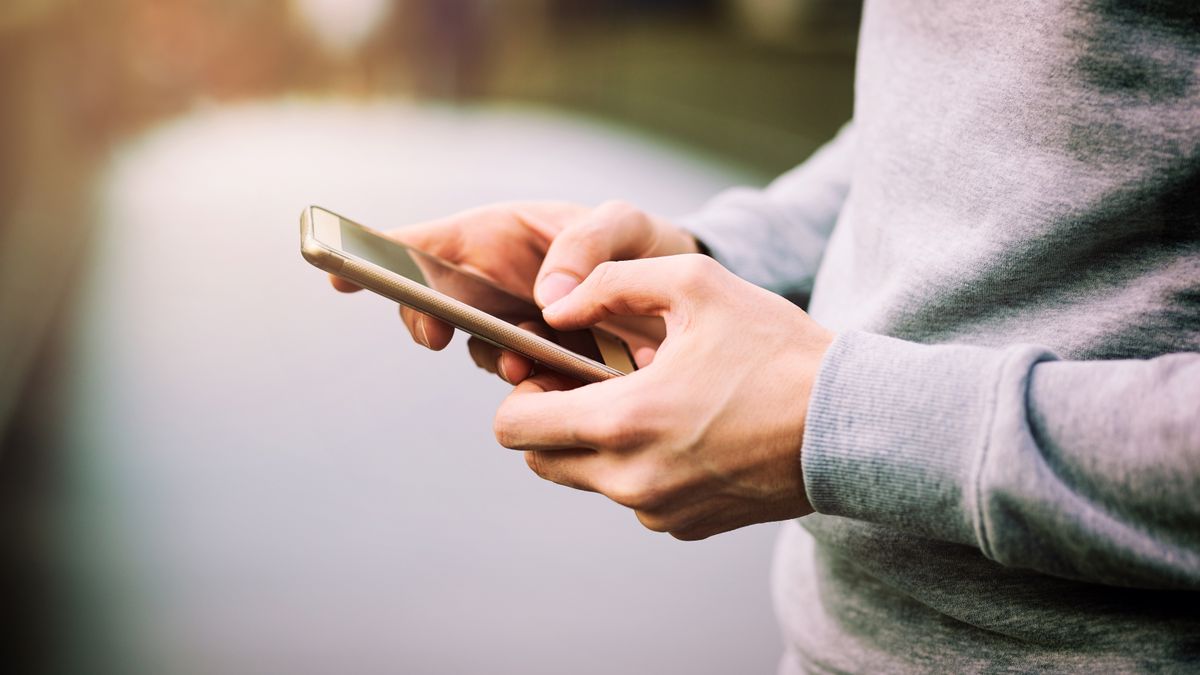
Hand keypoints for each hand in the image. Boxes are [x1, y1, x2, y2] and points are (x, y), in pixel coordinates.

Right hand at [329, 201, 698, 381]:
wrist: (690, 303)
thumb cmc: (647, 246)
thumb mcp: (624, 224)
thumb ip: (589, 244)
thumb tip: (546, 302)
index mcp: (499, 239)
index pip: (423, 244)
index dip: (375, 256)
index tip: (336, 272)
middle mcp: (496, 288)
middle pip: (433, 304)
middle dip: (425, 319)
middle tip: (434, 332)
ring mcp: (516, 332)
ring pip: (478, 352)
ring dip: (493, 359)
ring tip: (524, 361)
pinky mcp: (545, 373)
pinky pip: (521, 387)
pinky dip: (532, 391)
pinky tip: (558, 386)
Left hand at [493, 255, 833, 539]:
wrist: (851, 424)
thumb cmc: (776, 349)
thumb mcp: (695, 285)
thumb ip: (610, 283)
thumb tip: (557, 306)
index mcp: (621, 421)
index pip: (514, 428)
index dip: (521, 393)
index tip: (552, 369)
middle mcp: (630, 480)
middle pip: (541, 460)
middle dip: (552, 421)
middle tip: (594, 383)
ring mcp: (658, 511)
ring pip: (588, 480)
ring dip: (599, 444)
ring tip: (652, 400)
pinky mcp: (687, 527)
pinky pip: (636, 499)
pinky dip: (642, 468)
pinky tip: (687, 430)